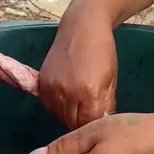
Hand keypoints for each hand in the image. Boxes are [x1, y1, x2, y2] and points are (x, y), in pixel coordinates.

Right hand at [39, 4, 117, 128]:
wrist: (82, 26)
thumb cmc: (103, 51)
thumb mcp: (111, 80)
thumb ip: (106, 106)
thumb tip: (102, 125)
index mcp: (89, 94)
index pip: (88, 126)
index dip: (93, 127)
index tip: (97, 127)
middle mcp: (67, 94)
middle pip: (72, 124)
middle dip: (80, 123)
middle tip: (88, 116)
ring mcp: (52, 89)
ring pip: (59, 116)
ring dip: (68, 115)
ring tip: (78, 105)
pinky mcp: (42, 84)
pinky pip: (49, 105)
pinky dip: (58, 105)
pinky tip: (67, 97)